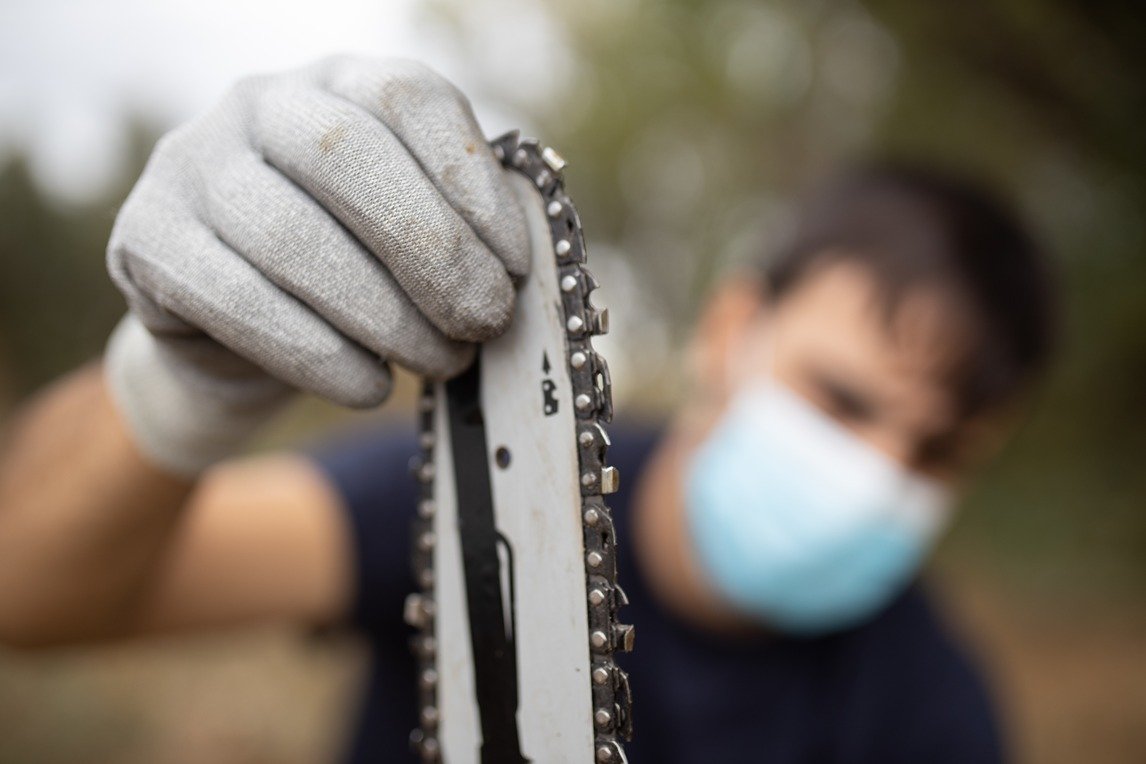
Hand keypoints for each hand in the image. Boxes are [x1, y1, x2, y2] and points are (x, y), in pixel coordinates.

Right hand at [104, 55, 528, 474]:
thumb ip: (460, 235)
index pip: (408, 97)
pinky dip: (316, 353)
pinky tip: (371, 385)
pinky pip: (234, 299)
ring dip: (383, 314)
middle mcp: (259, 104)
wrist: (239, 331)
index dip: (471, 182)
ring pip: (289, 234)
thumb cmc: (351, 274)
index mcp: (338, 83)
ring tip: (441, 362)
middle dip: (433, 250)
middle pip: (347, 154)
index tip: (514, 266)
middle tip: (485, 322)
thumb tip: (516, 275)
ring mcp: (191, 164)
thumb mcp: (409, 240)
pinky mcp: (144, 238)